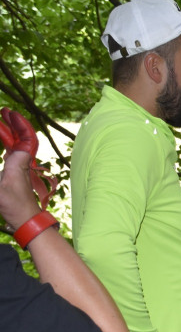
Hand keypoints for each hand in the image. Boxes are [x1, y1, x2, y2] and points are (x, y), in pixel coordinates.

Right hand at [0, 108, 56, 229]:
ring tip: (0, 121)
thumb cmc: (13, 204)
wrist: (25, 220)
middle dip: (13, 123)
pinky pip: (11, 153)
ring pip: (16, 145)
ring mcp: (18, 167)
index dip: (20, 124)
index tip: (10, 113)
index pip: (26, 138)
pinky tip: (1, 140)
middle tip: (4, 111)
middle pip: (21, 137)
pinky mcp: (14, 173)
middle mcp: (21, 162)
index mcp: (20, 161)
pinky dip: (6, 143)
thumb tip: (4, 159)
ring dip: (9, 132)